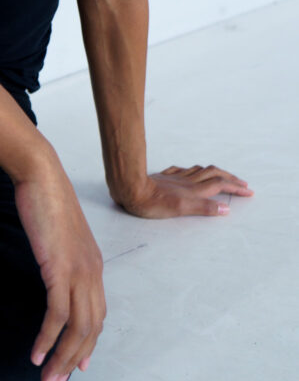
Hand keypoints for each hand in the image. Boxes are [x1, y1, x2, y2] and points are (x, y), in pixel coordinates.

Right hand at [14, 155, 105, 380]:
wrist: (41, 175)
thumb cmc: (46, 198)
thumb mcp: (59, 233)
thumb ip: (61, 254)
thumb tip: (53, 268)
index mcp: (93, 263)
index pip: (97, 313)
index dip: (88, 342)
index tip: (78, 363)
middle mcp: (92, 271)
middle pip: (91, 328)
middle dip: (75, 359)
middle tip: (58, 380)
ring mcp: (78, 271)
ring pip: (77, 328)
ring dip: (62, 357)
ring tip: (47, 377)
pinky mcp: (59, 268)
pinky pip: (57, 315)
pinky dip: (47, 338)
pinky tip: (35, 352)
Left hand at [113, 164, 254, 218]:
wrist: (130, 188)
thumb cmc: (153, 203)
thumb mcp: (181, 209)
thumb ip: (203, 208)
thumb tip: (225, 208)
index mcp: (193, 190)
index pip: (220, 185)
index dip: (235, 187)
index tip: (249, 191)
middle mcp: (187, 181)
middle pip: (214, 174)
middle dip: (230, 178)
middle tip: (242, 183)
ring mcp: (175, 177)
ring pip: (200, 170)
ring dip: (215, 172)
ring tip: (222, 175)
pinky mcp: (164, 177)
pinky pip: (183, 170)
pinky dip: (193, 171)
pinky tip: (190, 172)